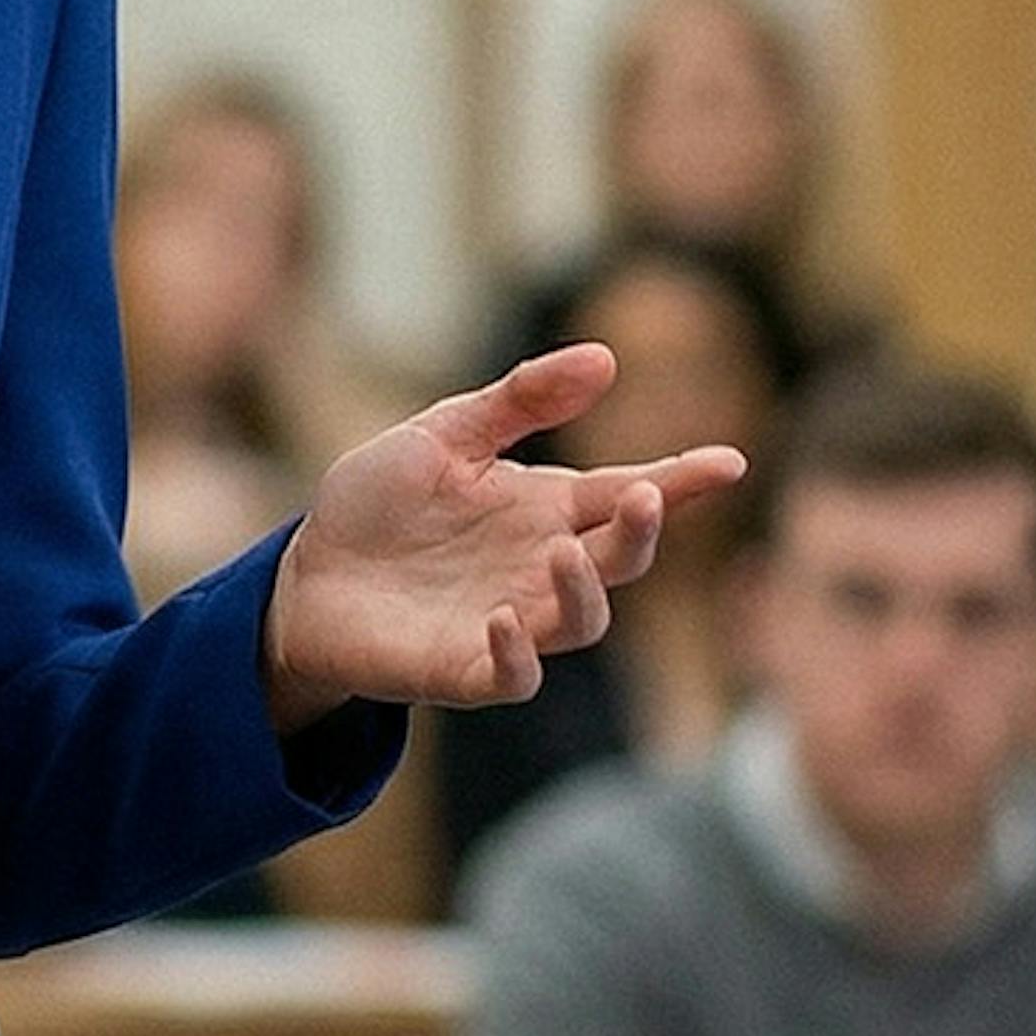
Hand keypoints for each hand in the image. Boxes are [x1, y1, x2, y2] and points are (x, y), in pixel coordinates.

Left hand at [261, 345, 750, 727]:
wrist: (306, 573)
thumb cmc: (380, 505)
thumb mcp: (444, 435)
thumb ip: (518, 401)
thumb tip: (606, 359)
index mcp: (547, 508)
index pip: (629, 493)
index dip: (683, 481)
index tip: (729, 463)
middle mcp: (542, 566)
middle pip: (622, 557)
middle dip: (643, 530)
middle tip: (641, 495)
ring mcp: (510, 622)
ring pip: (582, 621)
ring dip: (585, 590)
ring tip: (565, 553)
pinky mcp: (463, 670)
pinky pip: (512, 677)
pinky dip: (518, 654)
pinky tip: (505, 619)